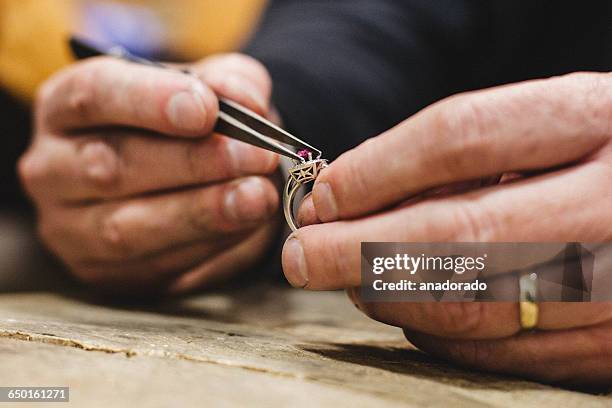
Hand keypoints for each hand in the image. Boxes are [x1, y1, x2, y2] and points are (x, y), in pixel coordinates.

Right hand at [20, 53, 280, 295]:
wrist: (181, 180)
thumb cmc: (187, 125)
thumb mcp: (209, 89)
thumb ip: (230, 84)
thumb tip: (248, 104)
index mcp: (66, 107)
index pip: (93, 95)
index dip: (149, 100)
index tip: (206, 109)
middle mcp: (53, 168)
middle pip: (110, 166)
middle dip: (192, 163)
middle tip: (255, 157)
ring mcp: (69, 228)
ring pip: (126, 228)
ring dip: (201, 214)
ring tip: (258, 198)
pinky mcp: (100, 271)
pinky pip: (152, 266)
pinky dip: (206, 247)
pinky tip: (245, 227)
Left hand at [283, 72, 611, 385]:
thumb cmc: (600, 154)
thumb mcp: (551, 124)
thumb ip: (464, 157)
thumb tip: (356, 197)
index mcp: (596, 120)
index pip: (460, 139)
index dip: (376, 171)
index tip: (324, 195)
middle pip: (455, 234)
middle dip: (356, 250)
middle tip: (302, 257)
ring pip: (473, 306)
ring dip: (388, 296)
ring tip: (348, 280)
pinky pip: (504, 354)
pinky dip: (438, 334)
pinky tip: (411, 311)